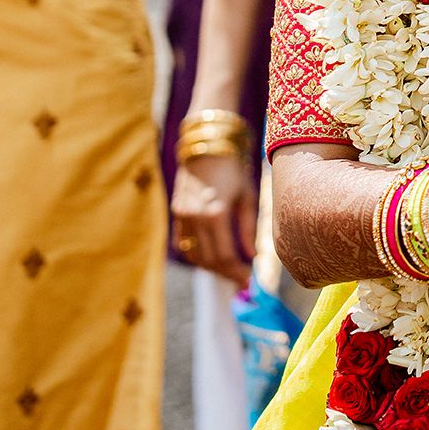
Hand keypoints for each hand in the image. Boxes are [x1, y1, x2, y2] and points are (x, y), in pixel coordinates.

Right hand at [170, 150, 256, 287]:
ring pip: (194, 255)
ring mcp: (182, 216)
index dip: (237, 273)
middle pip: (209, 260)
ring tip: (229, 270)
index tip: (249, 282)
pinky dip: (197, 254)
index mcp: (216, 213)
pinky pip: (184, 244)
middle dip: (226, 274)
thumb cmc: (234, 170)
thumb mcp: (248, 197)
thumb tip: (253, 257)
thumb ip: (249, 229)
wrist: (207, 147)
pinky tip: (212, 257)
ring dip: (211, 267)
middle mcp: (195, 218)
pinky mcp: (176, 214)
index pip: (225, 256)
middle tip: (242, 280)